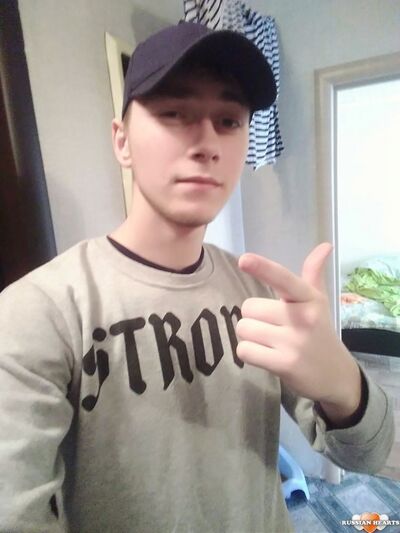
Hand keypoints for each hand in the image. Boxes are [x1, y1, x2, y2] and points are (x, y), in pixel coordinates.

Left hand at [236, 243, 361, 412]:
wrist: (337, 376)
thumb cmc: (320, 333)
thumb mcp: (319, 302)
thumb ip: (313, 273)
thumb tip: (324, 245)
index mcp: (309, 298)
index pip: (283, 279)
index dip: (263, 268)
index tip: (244, 259)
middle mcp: (303, 317)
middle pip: (249, 307)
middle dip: (255, 318)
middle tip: (273, 329)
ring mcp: (294, 342)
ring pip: (244, 329)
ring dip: (250, 337)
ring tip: (271, 343)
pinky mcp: (284, 364)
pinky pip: (245, 351)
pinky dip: (249, 354)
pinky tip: (266, 357)